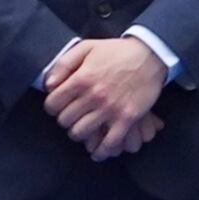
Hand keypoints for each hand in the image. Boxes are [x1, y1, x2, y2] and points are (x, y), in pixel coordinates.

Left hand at [40, 37, 168, 161]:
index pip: (53, 104)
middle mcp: (93, 95)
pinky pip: (109, 143)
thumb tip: (49, 85)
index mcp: (81, 79)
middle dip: (65, 120)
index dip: (52, 107)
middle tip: (72, 117)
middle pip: (65, 121)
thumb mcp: (86, 47)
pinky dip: (100, 151)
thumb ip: (64, 64)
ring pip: (81, 133)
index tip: (58, 107)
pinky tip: (97, 152)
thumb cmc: (117, 52)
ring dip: (79, 134)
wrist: (149, 55)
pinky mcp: (126, 118)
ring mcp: (110, 109)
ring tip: (83, 129)